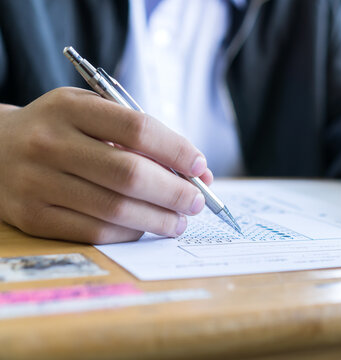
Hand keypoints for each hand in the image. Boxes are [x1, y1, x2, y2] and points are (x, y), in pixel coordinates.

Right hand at [0, 87, 212, 243]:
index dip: (176, 150)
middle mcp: (49, 142)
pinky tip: (145, 228)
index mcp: (71, 107)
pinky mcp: (32, 216)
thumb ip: (141, 136)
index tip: (199, 166)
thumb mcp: (92, 114)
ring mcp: (36, 181)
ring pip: (115, 208)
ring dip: (158, 219)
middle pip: (130, 173)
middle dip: (174, 192)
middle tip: (197, 202)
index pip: (138, 128)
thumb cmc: (61, 131)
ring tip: (179, 221)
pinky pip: (94, 232)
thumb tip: (198, 171)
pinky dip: (129, 233)